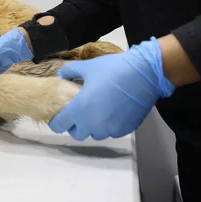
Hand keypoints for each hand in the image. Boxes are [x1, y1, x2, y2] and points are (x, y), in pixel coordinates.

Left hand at [49, 38, 174, 139]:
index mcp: (79, 109)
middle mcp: (93, 124)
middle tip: (77, 114)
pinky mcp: (124, 130)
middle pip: (76, 134)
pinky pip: (110, 132)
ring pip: (94, 134)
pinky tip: (112, 112)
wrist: (144, 75)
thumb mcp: (87, 67)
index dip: (56, 122)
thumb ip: (69, 71)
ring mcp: (109, 129)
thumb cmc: (113, 69)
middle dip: (74, 126)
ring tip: (96, 111)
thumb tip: (61, 75)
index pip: (59, 125)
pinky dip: (108, 125)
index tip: (58, 116)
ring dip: (92, 126)